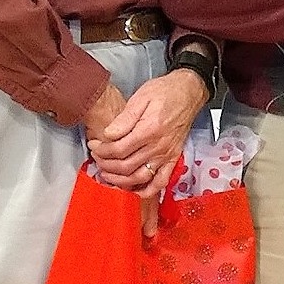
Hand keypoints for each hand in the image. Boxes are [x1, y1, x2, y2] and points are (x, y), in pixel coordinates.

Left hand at [89, 68, 209, 235]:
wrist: (189, 92)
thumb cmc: (164, 92)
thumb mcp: (140, 97)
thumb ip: (124, 118)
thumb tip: (108, 134)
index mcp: (149, 130)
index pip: (118, 149)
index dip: (102, 150)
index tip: (94, 145)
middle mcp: (159, 146)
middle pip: (125, 166)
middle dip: (106, 165)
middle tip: (97, 158)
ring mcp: (166, 154)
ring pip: (139, 177)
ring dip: (120, 180)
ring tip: (108, 173)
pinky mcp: (173, 158)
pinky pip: (160, 181)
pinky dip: (147, 190)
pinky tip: (134, 190)